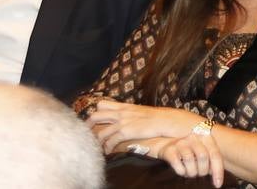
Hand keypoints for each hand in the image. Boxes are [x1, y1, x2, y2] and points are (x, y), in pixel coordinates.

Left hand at [86, 100, 200, 152]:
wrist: (167, 120)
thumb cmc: (157, 117)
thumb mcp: (141, 111)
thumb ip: (130, 113)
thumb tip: (125, 118)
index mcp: (124, 106)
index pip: (102, 104)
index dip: (96, 113)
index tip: (95, 122)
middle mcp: (121, 112)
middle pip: (95, 116)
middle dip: (89, 126)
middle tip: (89, 135)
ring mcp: (123, 122)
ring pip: (100, 131)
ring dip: (98, 141)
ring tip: (98, 147)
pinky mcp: (126, 131)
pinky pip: (110, 141)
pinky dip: (107, 147)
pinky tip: (109, 151)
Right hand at [156, 133, 225, 187]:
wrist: (167, 145)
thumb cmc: (190, 151)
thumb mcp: (203, 151)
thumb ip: (212, 160)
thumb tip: (218, 177)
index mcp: (206, 137)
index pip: (215, 155)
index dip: (218, 171)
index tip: (218, 184)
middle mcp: (194, 137)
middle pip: (203, 157)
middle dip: (202, 171)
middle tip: (199, 174)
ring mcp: (181, 142)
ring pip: (190, 160)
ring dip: (191, 172)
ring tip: (190, 172)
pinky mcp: (170, 149)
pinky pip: (177, 164)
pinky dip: (181, 171)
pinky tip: (182, 170)